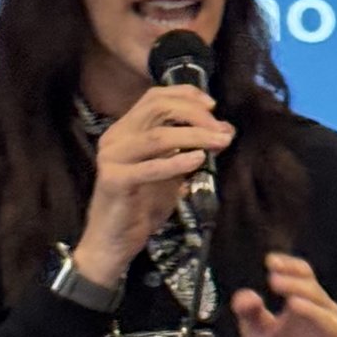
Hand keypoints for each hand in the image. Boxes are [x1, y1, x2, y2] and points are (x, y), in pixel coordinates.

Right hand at [75, 86, 233, 286]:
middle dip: (195, 114)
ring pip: (157, 135)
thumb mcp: (172, 174)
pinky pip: (150, 167)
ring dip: (195, 136)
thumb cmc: (141, 207)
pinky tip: (198, 160)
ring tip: (220, 142)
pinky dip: (176, 162)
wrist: (114, 242)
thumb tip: (225, 130)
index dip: (185, 94)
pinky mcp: (114, 180)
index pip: (154, 97)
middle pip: (157, 108)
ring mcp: (112, 157)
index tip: (212, 105)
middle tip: (220, 129)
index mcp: (125, 130)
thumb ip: (191, 150)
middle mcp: (116, 137)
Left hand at [232, 253, 336, 336]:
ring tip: (293, 303)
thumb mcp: (258, 334)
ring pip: (332, 323)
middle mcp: (326, 319)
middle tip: (275, 281)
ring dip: (314, 311)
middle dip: (297, 285)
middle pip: (318, 296)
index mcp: (309, 304)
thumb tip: (245, 296)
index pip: (306, 277)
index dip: (291, 267)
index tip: (270, 262)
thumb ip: (249, 314)